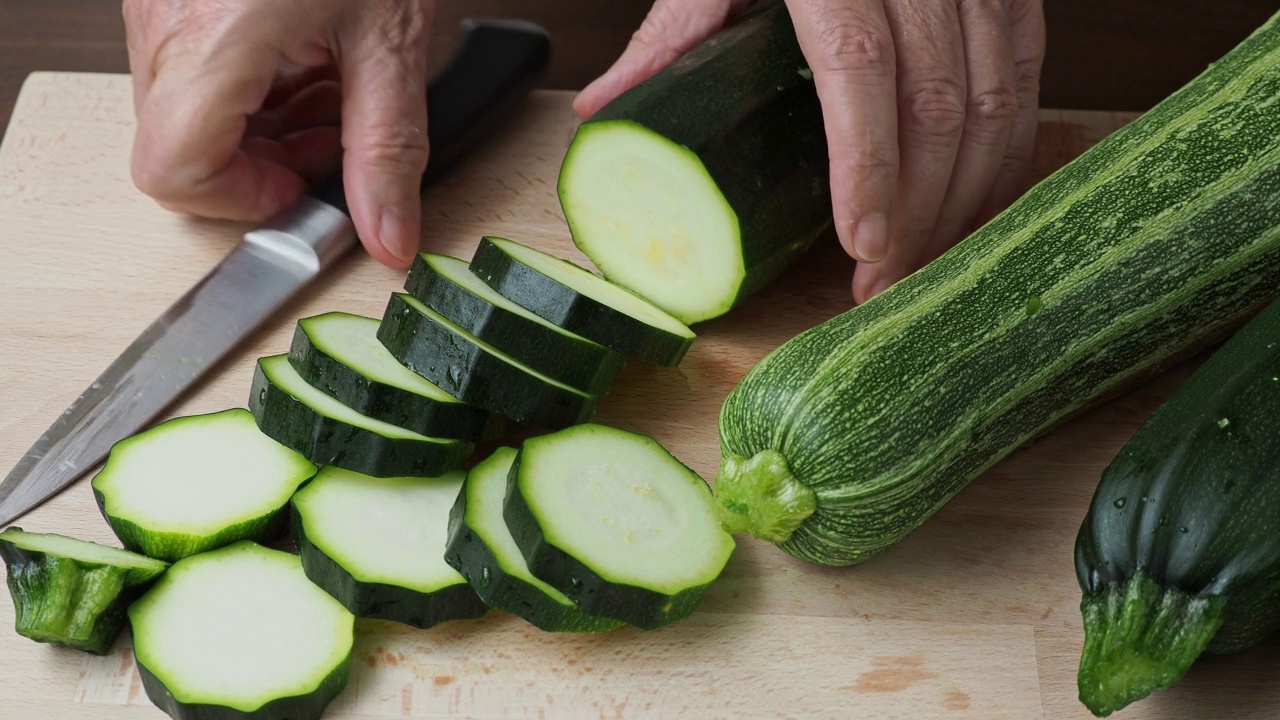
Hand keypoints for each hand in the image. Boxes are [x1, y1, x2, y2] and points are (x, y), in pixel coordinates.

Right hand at [123, 0, 435, 266]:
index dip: (239, 201)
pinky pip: (191, 69)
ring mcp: (158, 3)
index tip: (300, 190)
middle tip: (331, 136)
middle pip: (179, 147)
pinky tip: (306, 59)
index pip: (172, 171)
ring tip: (330, 88)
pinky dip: (250, 86)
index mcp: (214, 37)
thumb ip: (388, 150)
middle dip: (263, 163)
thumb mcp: (391, 42)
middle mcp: (164, 21)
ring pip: (187, 112)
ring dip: (262, 126)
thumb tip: (386, 236)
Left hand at [575, 0, 1045, 303]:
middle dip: (919, 209)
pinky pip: (1027, 74)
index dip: (868, 166)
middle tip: (885, 282)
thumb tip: (605, 110)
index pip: (861, 72)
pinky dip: (1007, 148)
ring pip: (998, 97)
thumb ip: (674, 28)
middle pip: (939, 101)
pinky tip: (976, 202)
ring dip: (967, 195)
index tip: (862, 244)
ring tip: (927, 261)